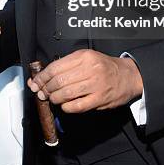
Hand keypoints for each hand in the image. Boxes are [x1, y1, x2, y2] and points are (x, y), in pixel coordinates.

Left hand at [27, 49, 142, 112]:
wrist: (128, 76)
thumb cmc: (104, 66)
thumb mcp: (87, 58)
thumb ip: (67, 65)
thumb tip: (43, 76)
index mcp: (84, 56)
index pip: (55, 67)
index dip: (42, 77)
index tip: (35, 82)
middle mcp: (90, 69)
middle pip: (58, 81)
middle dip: (46, 89)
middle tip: (42, 93)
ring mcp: (96, 85)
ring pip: (66, 94)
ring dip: (55, 98)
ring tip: (53, 99)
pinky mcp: (100, 99)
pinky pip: (77, 106)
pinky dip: (66, 107)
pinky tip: (65, 105)